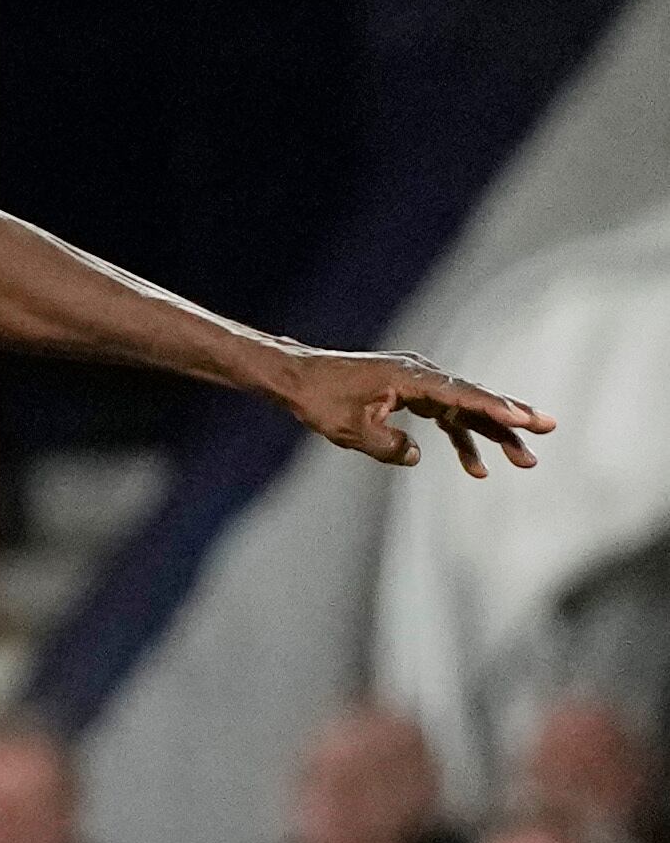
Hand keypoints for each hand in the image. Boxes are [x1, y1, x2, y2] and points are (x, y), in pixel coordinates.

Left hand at [281, 348, 551, 475]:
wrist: (296, 378)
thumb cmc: (320, 399)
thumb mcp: (352, 429)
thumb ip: (389, 446)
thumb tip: (415, 455)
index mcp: (409, 376)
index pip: (461, 394)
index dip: (494, 407)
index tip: (524, 417)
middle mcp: (419, 374)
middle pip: (472, 398)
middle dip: (510, 417)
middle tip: (547, 429)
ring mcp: (416, 383)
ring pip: (464, 410)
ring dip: (491, 436)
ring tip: (524, 461)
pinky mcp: (409, 394)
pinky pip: (444, 417)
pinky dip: (460, 439)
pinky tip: (476, 468)